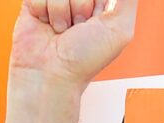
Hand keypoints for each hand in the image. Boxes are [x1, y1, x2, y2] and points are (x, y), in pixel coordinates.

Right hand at [11, 0, 137, 86]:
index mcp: (102, 5)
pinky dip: (43, 10)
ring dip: (62, 10)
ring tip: (62, 30)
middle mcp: (79, 1)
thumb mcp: (120, 29)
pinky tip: (47, 25)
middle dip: (82, 4)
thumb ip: (128, 0)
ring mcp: (57, 2)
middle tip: (80, 26)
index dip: (97, 2)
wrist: (50, 75)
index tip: (95, 18)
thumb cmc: (84, 60)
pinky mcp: (34, 3)